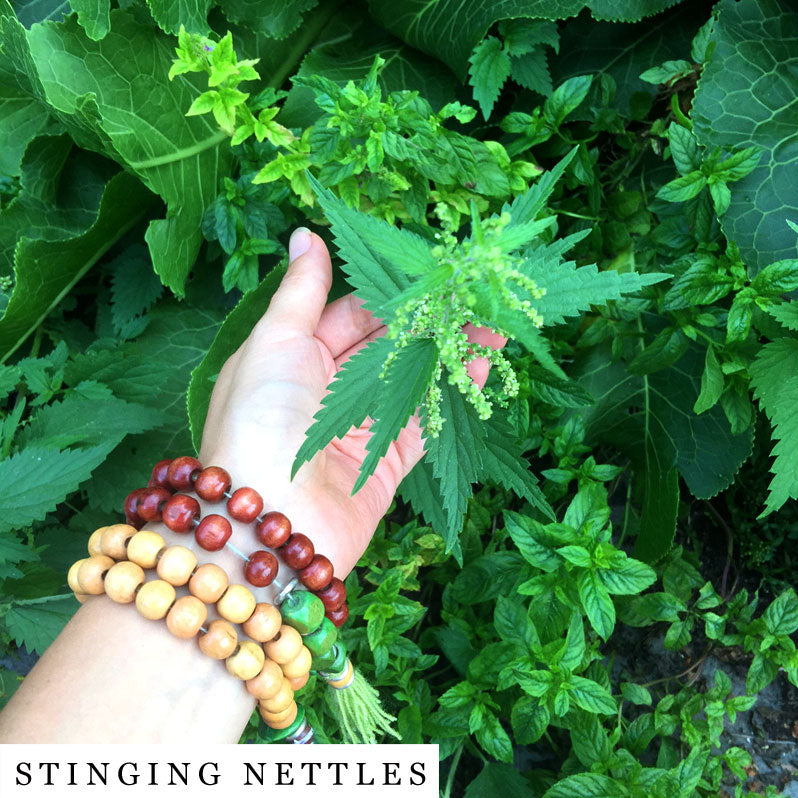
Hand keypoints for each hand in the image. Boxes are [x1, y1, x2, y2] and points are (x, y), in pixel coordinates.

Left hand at [199, 227, 504, 576]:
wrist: (270, 518)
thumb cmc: (261, 417)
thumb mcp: (275, 340)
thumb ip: (301, 290)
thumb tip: (306, 234)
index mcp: (295, 356)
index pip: (351, 314)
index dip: (391, 293)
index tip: (431, 271)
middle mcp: (328, 390)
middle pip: (387, 346)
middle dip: (428, 321)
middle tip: (473, 296)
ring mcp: (360, 426)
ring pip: (412, 379)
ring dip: (449, 352)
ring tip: (491, 325)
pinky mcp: (387, 461)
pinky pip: (426, 419)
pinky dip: (452, 392)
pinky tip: (481, 365)